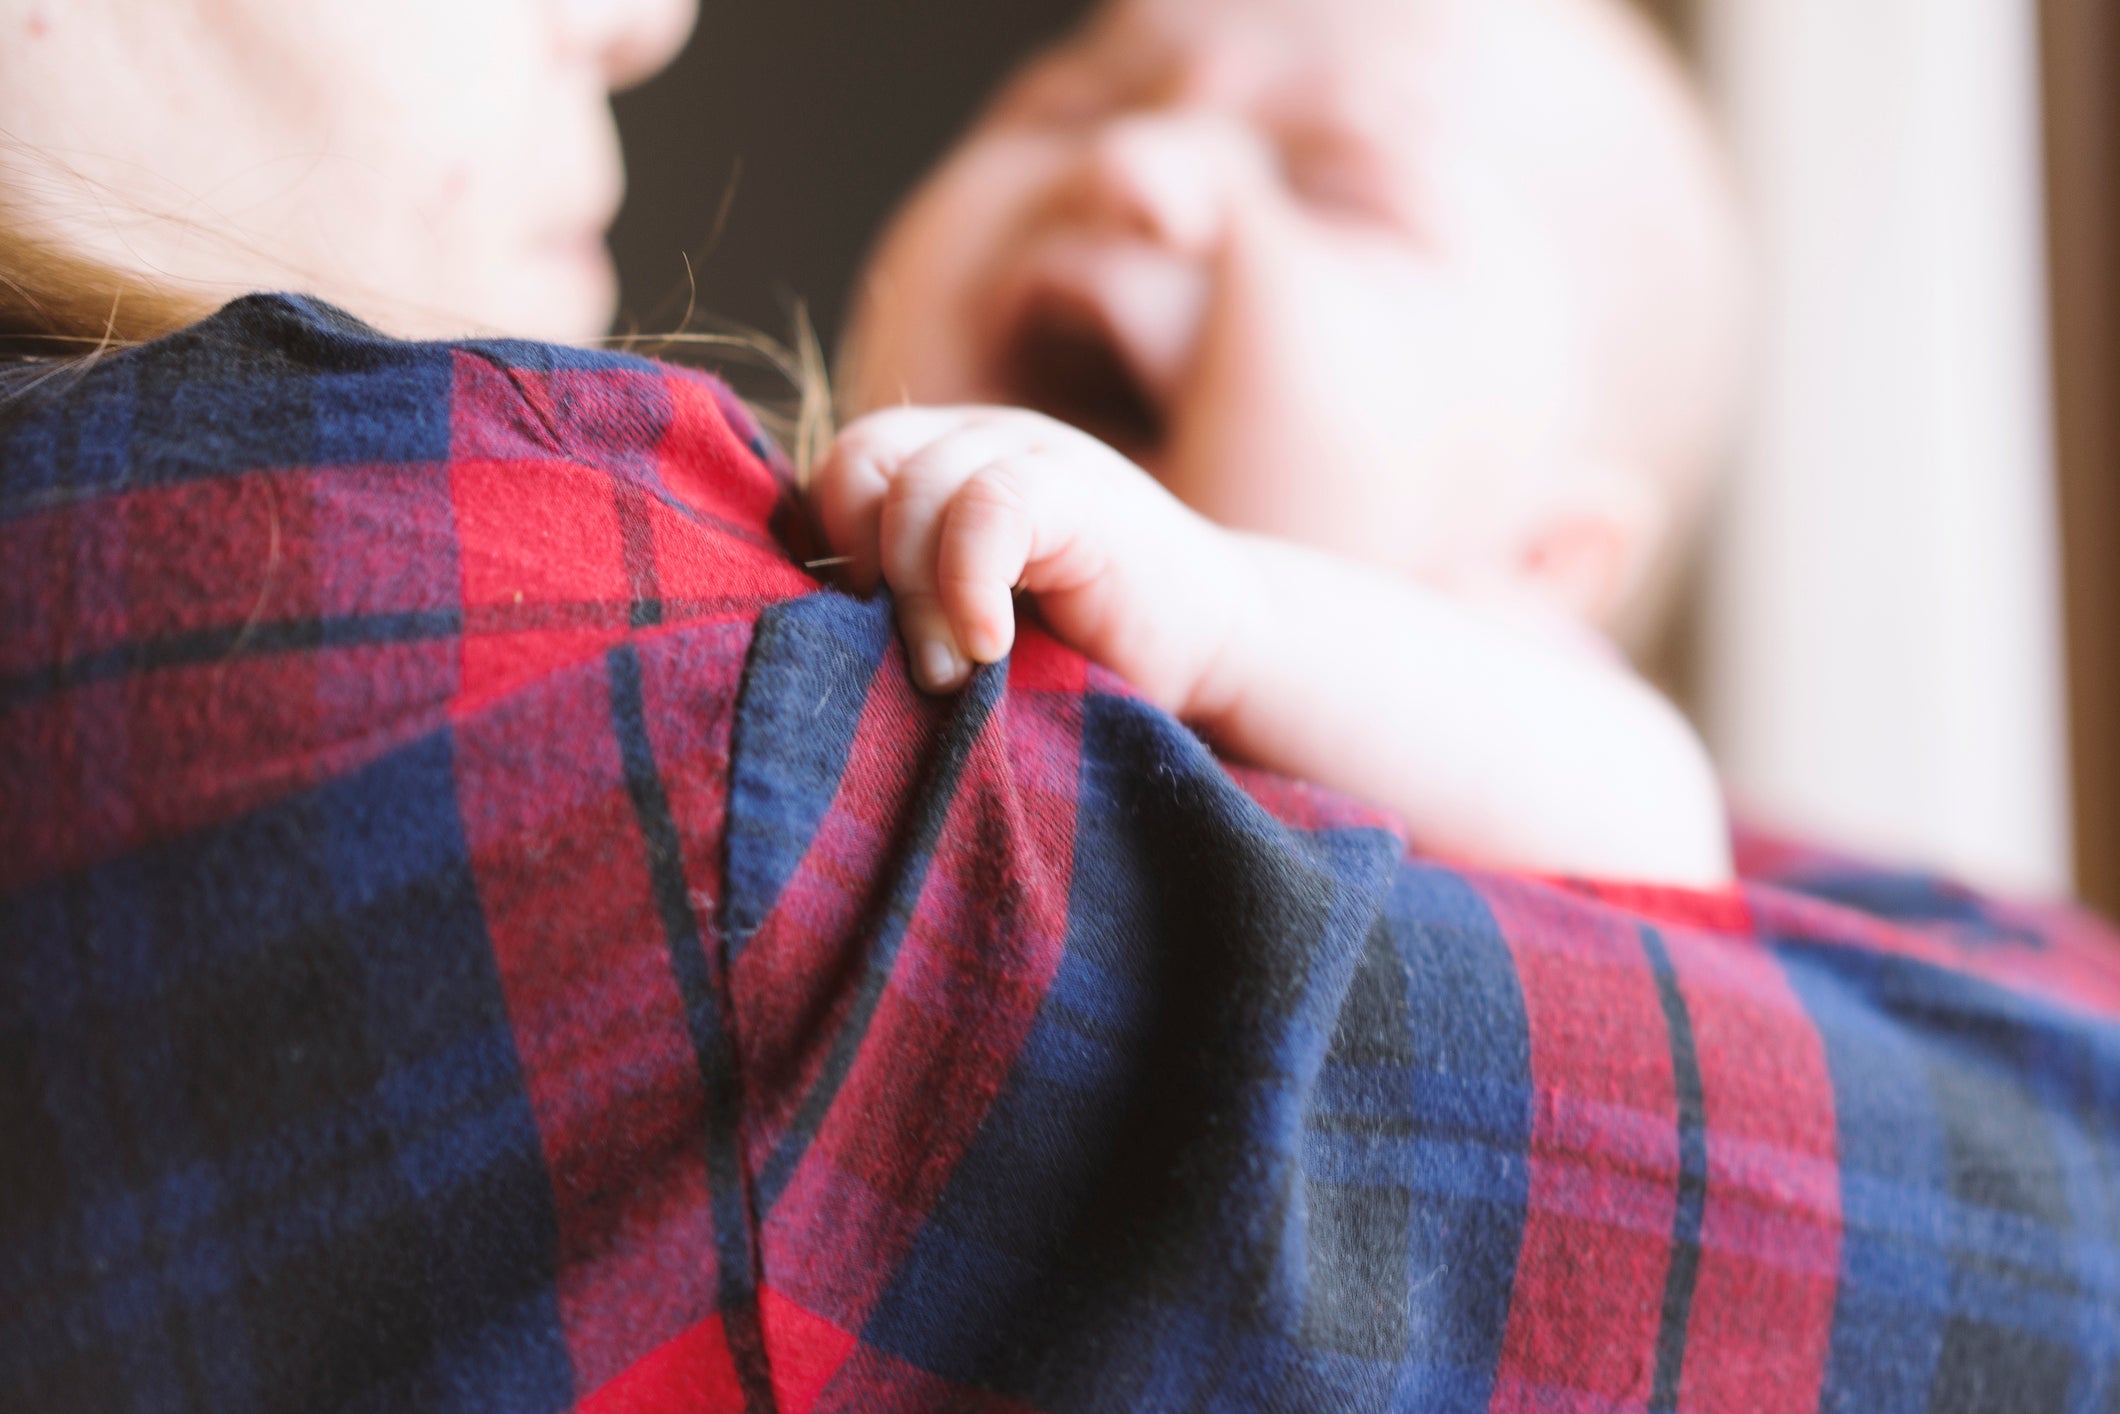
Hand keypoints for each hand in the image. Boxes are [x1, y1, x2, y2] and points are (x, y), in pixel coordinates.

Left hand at [810, 406, 1243, 712]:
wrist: (1222, 652)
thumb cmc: (1082, 653)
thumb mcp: (964, 618)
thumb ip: (895, 598)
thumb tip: (794, 629)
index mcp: (942, 460)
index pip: (843, 464)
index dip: (833, 544)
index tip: (867, 630)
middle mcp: (982, 436)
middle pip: (865, 461)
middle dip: (871, 570)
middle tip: (916, 661)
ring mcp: (1037, 453)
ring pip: (920, 488)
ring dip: (917, 595)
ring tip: (955, 674)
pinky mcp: (1085, 492)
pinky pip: (989, 508)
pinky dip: (969, 584)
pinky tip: (991, 647)